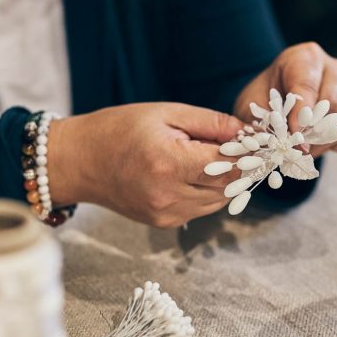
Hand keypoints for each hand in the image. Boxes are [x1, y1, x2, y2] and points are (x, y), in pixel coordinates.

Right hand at [47, 103, 242, 227]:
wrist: (80, 161)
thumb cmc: (119, 129)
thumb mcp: (166, 113)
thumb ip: (210, 123)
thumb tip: (246, 132)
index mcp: (168, 163)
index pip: (229, 167)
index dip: (248, 155)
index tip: (256, 143)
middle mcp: (169, 195)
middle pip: (228, 187)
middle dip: (241, 168)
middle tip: (244, 149)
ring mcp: (166, 214)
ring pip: (218, 202)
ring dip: (227, 182)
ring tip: (219, 159)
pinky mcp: (163, 223)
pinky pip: (200, 209)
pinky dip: (208, 193)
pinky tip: (198, 174)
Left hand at [234, 42, 336, 155]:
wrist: (278, 106)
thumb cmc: (265, 103)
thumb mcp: (251, 109)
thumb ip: (257, 122)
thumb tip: (259, 137)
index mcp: (303, 58)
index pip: (307, 84)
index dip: (301, 113)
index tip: (294, 135)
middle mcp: (331, 67)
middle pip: (333, 102)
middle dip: (313, 132)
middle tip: (296, 149)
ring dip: (328, 141)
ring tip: (308, 149)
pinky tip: (334, 145)